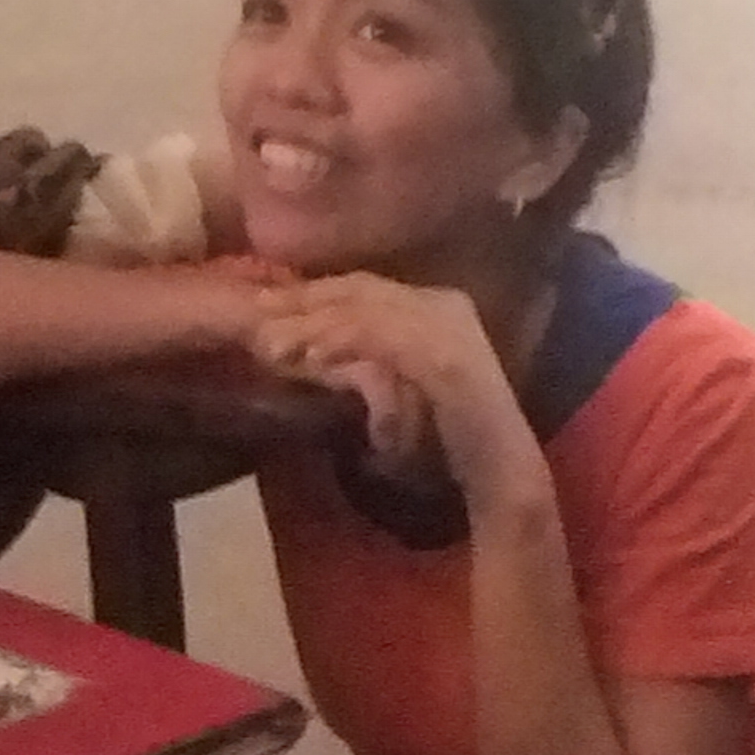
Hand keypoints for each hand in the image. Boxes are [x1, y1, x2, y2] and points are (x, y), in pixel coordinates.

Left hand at [252, 276, 521, 489]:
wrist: (496, 468)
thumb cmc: (442, 433)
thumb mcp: (392, 383)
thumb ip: (362, 358)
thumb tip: (308, 347)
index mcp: (434, 303)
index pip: (364, 286)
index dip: (311, 292)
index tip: (264, 305)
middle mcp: (446, 303)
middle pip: (362, 288)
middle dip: (305, 300)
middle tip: (257, 312)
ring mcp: (451, 326)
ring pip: (369, 309)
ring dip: (316, 323)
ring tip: (274, 342)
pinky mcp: (450, 357)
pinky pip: (387, 338)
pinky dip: (346, 342)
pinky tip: (313, 357)